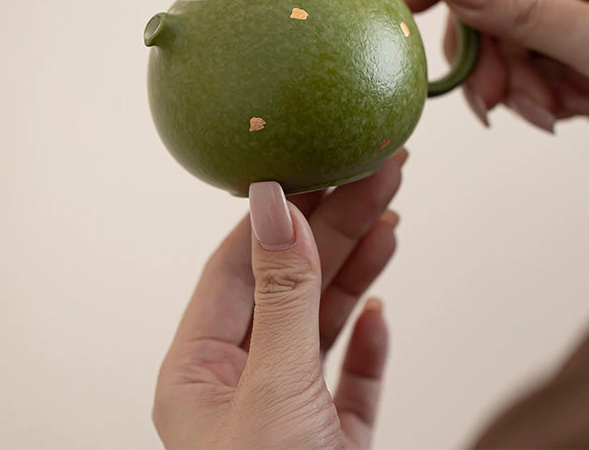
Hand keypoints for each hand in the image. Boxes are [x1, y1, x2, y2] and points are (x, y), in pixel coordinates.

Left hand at [153, 151, 405, 448]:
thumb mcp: (273, 388)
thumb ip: (282, 296)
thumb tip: (275, 206)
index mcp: (199, 375)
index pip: (236, 266)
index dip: (279, 213)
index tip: (317, 166)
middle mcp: (241, 386)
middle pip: (291, 285)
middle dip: (338, 228)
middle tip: (378, 177)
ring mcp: (289, 413)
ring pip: (324, 323)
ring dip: (358, 273)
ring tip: (389, 220)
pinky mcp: (332, 440)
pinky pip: (350, 378)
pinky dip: (367, 346)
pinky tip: (379, 314)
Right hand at [402, 0, 588, 159]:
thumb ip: (531, 10)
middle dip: (482, 37)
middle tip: (481, 85)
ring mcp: (586, 12)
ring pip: (505, 28)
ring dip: (504, 74)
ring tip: (531, 109)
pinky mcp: (581, 54)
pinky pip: (525, 62)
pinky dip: (526, 93)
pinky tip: (554, 114)